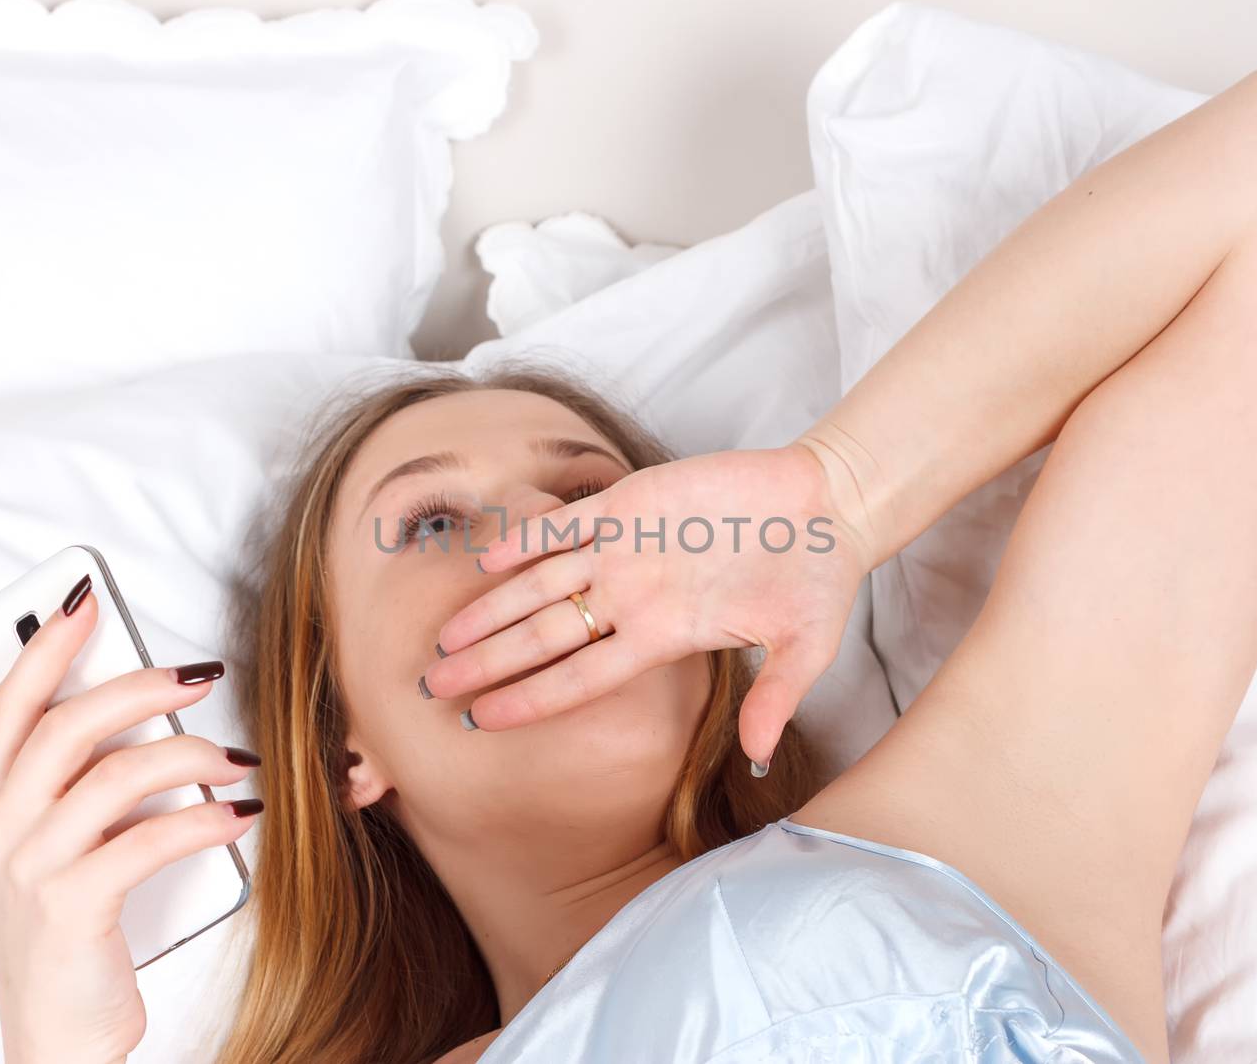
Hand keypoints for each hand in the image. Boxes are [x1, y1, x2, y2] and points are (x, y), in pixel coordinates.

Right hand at [0, 577, 261, 1063]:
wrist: (56, 1038)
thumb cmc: (62, 938)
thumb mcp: (34, 854)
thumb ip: (34, 785)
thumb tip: (15, 710)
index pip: (11, 705)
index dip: (48, 648)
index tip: (89, 602)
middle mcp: (0, 831)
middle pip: (68, 727)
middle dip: (141, 687)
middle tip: (200, 674)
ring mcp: (31, 871)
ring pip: (114, 778)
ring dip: (189, 755)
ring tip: (236, 758)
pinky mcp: (72, 911)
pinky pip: (145, 842)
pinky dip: (202, 820)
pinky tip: (239, 814)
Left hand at [425, 442, 875, 769]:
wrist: (826, 507)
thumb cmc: (817, 581)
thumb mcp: (806, 647)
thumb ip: (777, 695)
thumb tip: (761, 755)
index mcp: (664, 637)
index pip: (581, 678)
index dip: (530, 700)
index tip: (483, 722)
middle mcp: (632, 598)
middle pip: (543, 637)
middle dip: (487, 663)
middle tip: (431, 688)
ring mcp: (625, 550)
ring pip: (539, 584)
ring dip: (490, 609)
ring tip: (442, 637)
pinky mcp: (630, 501)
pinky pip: (564, 523)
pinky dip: (525, 537)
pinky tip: (485, 559)